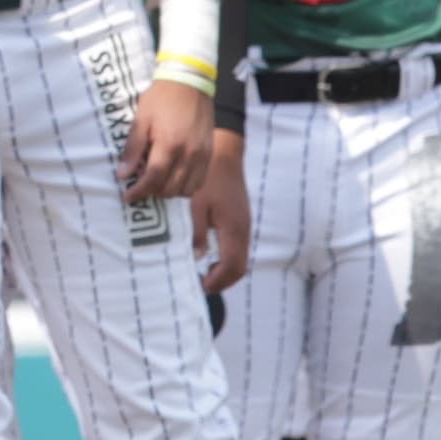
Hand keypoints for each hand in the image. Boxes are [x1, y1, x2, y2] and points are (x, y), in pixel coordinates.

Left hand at [120, 76, 212, 206]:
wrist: (190, 83)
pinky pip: (199, 181)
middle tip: (141, 185)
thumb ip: (133, 149)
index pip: (153, 179)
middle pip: (170, 188)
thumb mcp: (141, 120)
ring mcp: (202, 155)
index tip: (128, 196)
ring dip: (170, 191)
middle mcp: (188, 154)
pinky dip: (186, 186)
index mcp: (169, 144)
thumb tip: (123, 175)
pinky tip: (175, 178)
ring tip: (158, 182)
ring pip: (186, 189)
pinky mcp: (209, 153)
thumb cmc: (161, 99)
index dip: (139, 192)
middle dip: (152, 191)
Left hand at [193, 128, 252, 297]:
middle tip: (202, 285)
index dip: (217, 281)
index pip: (231, 266)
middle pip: (240, 267)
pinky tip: (211, 256)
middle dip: (223, 281)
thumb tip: (197, 258)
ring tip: (204, 274)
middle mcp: (243, 230)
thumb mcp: (195, 206)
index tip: (200, 286)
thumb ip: (197, 233)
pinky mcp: (242, 218)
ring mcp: (245, 224)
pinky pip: (239, 247)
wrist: (225, 153)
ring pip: (241, 258)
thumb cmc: (207, 178)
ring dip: (226, 271)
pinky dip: (228, 258)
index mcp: (233, 228)